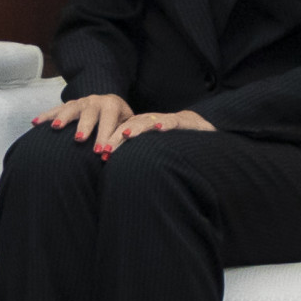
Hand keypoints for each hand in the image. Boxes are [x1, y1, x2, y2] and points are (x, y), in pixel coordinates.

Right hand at [32, 93, 132, 154]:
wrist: (111, 106)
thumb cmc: (121, 122)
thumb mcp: (129, 125)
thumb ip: (127, 134)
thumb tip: (127, 145)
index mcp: (112, 105)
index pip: (109, 121)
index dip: (105, 136)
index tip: (102, 152)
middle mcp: (95, 101)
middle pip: (89, 113)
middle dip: (84, 127)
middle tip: (79, 139)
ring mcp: (80, 102)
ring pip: (70, 109)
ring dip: (63, 118)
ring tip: (56, 127)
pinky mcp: (68, 105)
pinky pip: (55, 110)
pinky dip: (45, 116)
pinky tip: (35, 123)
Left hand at [97, 108, 215, 154]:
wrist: (199, 127)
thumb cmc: (174, 143)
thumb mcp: (154, 151)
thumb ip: (140, 158)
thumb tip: (121, 180)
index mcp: (142, 129)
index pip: (124, 133)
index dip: (113, 142)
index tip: (102, 155)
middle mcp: (151, 123)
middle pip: (130, 127)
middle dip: (117, 137)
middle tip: (107, 149)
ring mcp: (165, 121)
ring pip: (148, 121)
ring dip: (137, 127)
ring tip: (126, 134)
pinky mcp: (183, 121)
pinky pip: (173, 121)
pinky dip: (166, 122)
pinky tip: (159, 127)